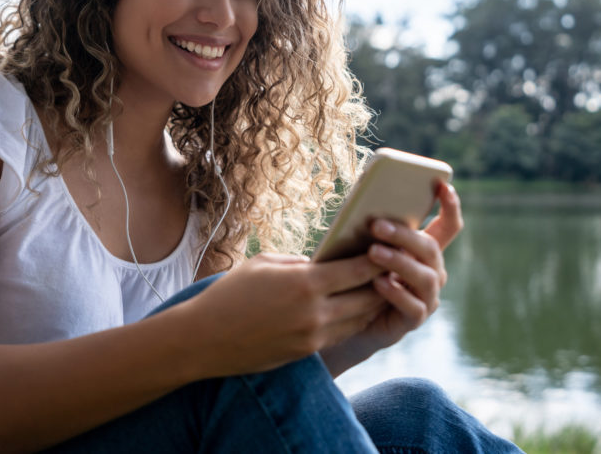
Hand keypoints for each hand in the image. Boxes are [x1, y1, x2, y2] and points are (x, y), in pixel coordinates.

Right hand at [178, 251, 385, 376]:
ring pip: (359, 319)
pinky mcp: (307, 352)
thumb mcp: (264, 264)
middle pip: (367, 297)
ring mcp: (313, 336)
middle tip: (395, 268)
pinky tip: (357, 309)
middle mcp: (315, 312)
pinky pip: (342, 334)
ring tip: (382, 287)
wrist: (204, 338)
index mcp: (305, 283)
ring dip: (372, 304)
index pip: (358, 270)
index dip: (378, 260)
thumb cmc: (230, 293)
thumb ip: (300, 263)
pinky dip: (354, 320)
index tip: (390, 249)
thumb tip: (325, 262)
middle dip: (383, 283)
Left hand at [319, 182, 462, 374]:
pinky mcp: (414, 319)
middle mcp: (432, 271)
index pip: (448, 226)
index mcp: (423, 250)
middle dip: (404, 235)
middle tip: (376, 225)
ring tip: (373, 252)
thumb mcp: (364, 249)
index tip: (444, 185)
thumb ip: (374, 233)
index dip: (451, 206)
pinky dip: (395, 293)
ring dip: (399, 261)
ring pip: (425, 276)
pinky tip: (378, 283)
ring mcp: (427, 296)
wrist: (346, 319)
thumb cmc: (357, 275)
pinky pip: (413, 306)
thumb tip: (365, 209)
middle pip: (430, 248)